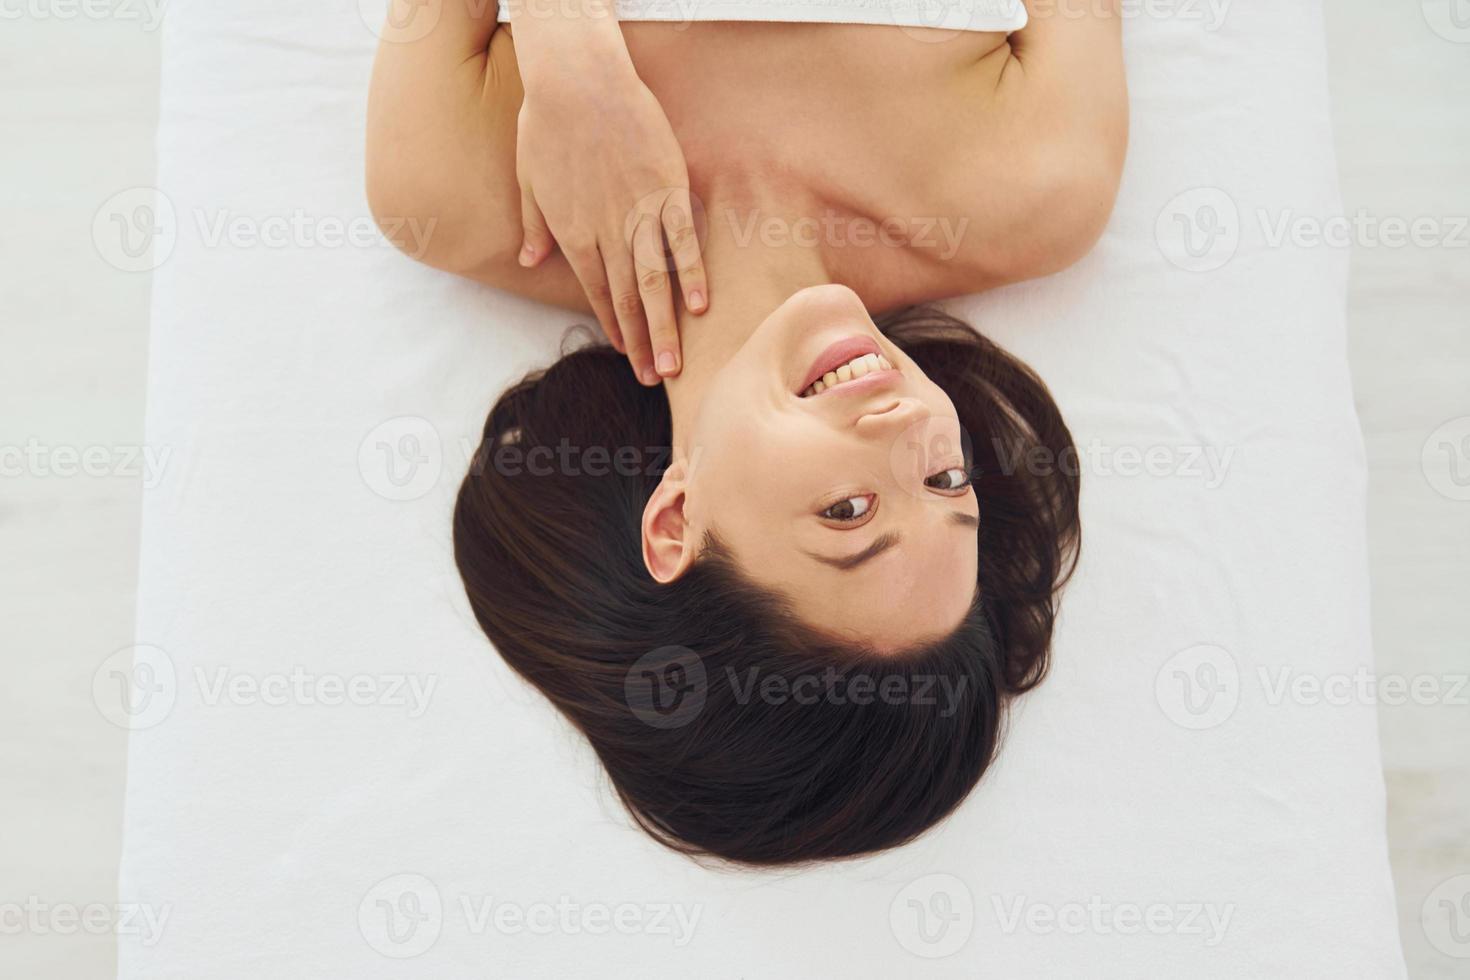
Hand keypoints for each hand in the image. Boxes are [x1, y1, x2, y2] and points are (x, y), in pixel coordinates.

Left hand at [514, 60, 707, 385]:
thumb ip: (533, 224)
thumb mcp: (528, 178)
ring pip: (655, 282)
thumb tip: (527, 259)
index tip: (626, 355)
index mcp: (573, 233)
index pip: (597, 292)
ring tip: (674, 364)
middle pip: (628, 299)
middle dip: (641, 343)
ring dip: (664, 327)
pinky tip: (700, 307)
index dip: (613, 327)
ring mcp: (640, 213)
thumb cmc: (546, 122)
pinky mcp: (667, 189)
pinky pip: (683, 240)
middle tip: (655, 380)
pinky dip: (692, 274)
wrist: (578, 80)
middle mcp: (607, 232)